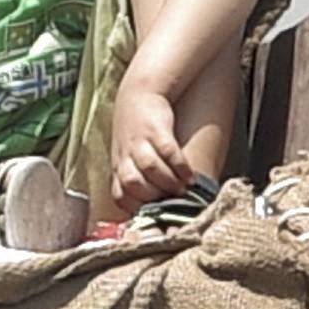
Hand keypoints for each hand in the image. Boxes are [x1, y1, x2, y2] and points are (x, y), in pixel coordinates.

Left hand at [103, 86, 197, 211]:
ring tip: (184, 190)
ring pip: (149, 168)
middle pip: (132, 183)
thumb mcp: (127, 157)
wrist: (139, 94)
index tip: (154, 214)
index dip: (136, 208)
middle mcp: (125, 155)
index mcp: (118, 167)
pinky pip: (168, 151)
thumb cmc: (135, 133)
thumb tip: (154, 211)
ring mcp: (140, 142)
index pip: (120, 196)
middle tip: (172, 202)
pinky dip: (180, 166)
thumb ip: (136, 180)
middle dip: (153, 196)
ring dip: (168, 182)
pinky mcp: (156, 129)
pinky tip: (190, 175)